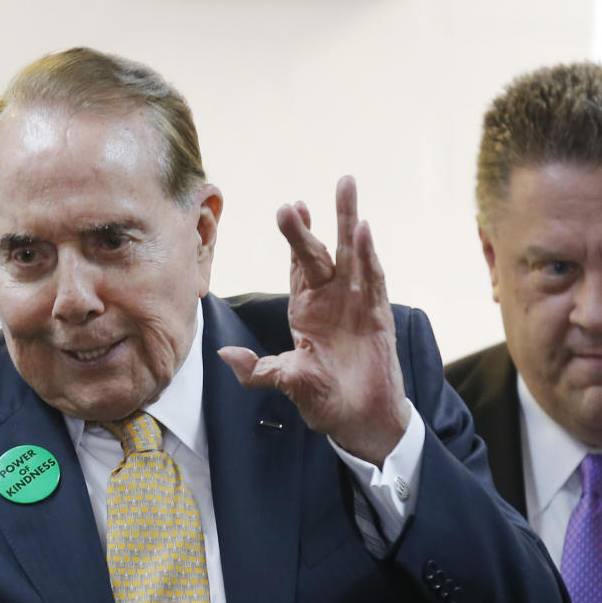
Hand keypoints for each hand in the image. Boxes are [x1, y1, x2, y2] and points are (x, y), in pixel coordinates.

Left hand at [219, 176, 409, 466]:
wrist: (359, 418)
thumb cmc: (323, 398)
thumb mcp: (285, 382)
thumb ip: (256, 371)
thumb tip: (223, 356)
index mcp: (306, 309)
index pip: (298, 264)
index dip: (295, 235)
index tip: (288, 207)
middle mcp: (331, 298)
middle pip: (319, 252)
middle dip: (308, 225)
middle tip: (296, 198)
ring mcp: (357, 302)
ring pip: (352, 252)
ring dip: (348, 219)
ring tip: (346, 183)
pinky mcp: (378, 314)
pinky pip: (373, 278)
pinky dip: (368, 253)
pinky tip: (364, 229)